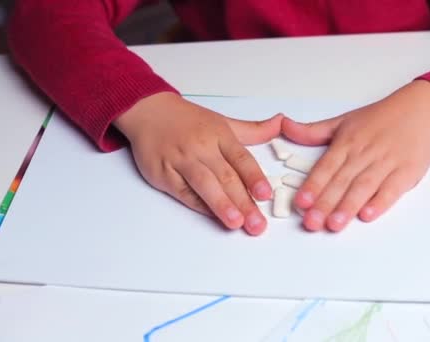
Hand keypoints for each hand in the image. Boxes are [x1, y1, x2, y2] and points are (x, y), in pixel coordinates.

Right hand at [114, 92, 282, 235]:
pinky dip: (198, 205)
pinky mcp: (163, 174)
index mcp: (219, 135)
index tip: (266, 195)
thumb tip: (282, 124)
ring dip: (221, 205)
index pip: (241, 158)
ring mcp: (181, 160)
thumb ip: (254, 130)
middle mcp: (201, 147)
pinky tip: (212, 216)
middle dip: (243, 202)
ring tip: (236, 223)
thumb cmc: (188, 120)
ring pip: (204, 184)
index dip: (254, 177)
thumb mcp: (223, 121)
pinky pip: (183, 192)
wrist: (148, 111)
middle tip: (257, 224)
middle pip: (226, 176)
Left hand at [282, 80, 429, 231]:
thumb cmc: (379, 119)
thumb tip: (283, 126)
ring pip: (363, 187)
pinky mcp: (406, 172)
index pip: (325, 167)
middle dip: (325, 203)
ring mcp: (385, 163)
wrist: (420, 111)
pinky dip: (380, 202)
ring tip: (334, 225)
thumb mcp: (342, 121)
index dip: (312, 186)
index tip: (301, 202)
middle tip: (311, 222)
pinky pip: (392, 189)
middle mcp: (363, 153)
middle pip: (341, 182)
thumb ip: (312, 131)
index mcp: (346, 143)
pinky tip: (367, 215)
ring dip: (348, 206)